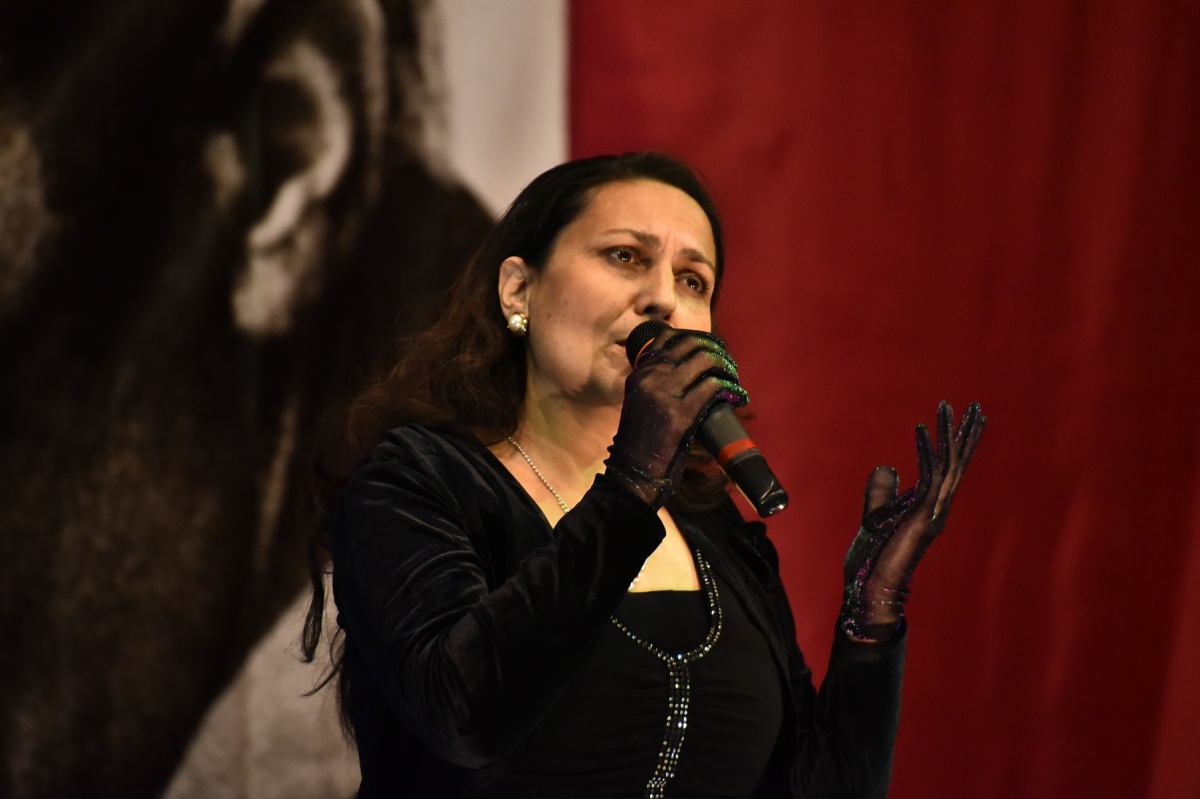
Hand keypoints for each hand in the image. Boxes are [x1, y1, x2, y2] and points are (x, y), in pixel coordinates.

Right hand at [604, 328, 747, 508]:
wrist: (634, 471)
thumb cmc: (643, 441)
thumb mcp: (642, 402)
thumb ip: (659, 383)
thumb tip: (693, 370)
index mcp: (640, 373)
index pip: (669, 337)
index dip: (697, 339)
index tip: (712, 349)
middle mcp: (650, 377)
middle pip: (691, 344)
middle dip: (716, 350)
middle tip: (728, 363)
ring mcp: (664, 393)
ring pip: (705, 360)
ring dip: (727, 366)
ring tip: (734, 378)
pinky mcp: (680, 413)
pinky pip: (714, 386)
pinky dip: (731, 388)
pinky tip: (737, 396)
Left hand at [840, 401, 985, 641]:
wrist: (871, 587)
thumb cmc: (872, 558)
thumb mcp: (875, 515)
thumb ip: (882, 492)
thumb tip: (887, 467)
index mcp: (929, 507)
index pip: (948, 470)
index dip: (957, 444)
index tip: (964, 418)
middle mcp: (938, 507)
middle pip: (957, 463)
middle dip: (965, 433)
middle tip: (974, 405)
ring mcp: (933, 511)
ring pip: (948, 464)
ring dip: (948, 433)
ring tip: (949, 406)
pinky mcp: (923, 514)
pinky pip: (928, 475)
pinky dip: (925, 449)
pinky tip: (920, 428)